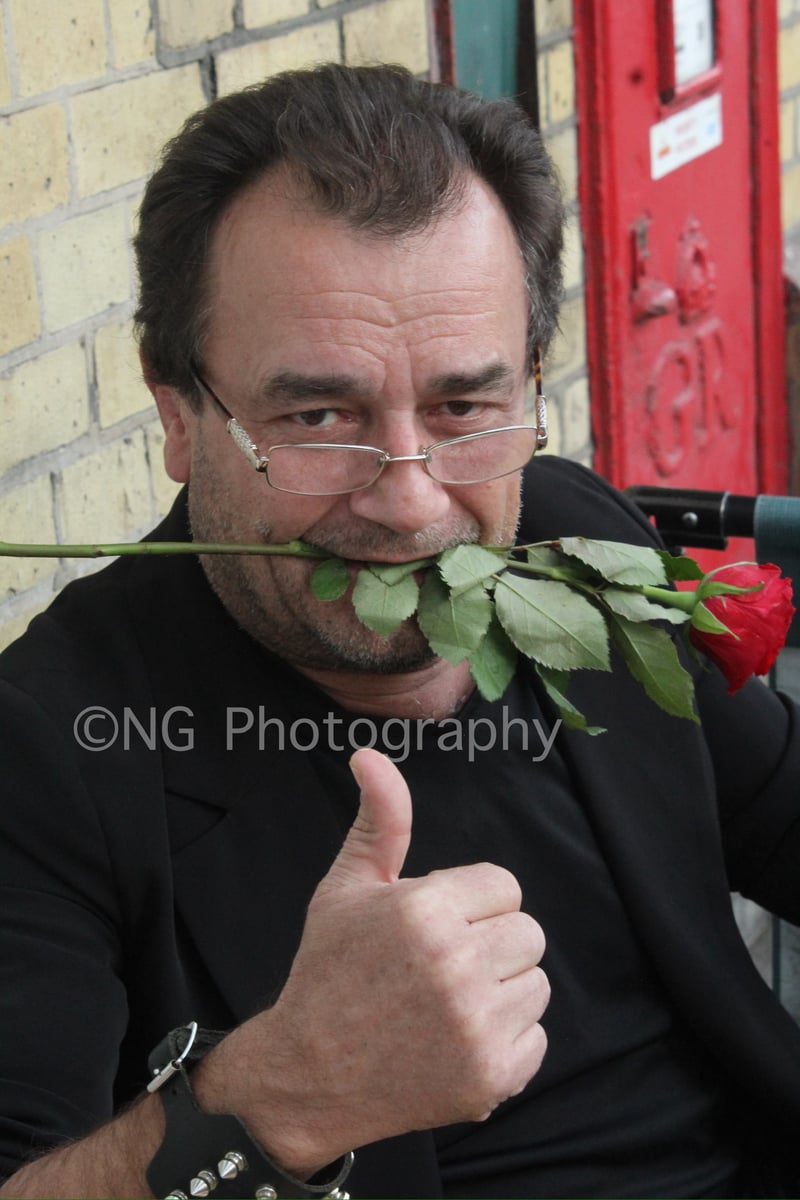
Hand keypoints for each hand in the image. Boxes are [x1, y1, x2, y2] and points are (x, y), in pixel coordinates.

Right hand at [203, 748, 548, 1174]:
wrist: (307, 1075)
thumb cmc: (328, 972)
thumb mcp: (346, 887)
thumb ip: (380, 820)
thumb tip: (370, 755)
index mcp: (426, 909)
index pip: (504, 885)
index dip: (470, 904)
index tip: (434, 927)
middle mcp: (457, 965)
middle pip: (527, 932)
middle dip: (490, 943)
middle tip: (439, 967)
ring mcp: (478, 1025)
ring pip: (536, 984)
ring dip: (501, 991)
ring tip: (446, 1004)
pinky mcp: (492, 1076)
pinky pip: (536, 1038)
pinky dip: (504, 1042)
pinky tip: (455, 1042)